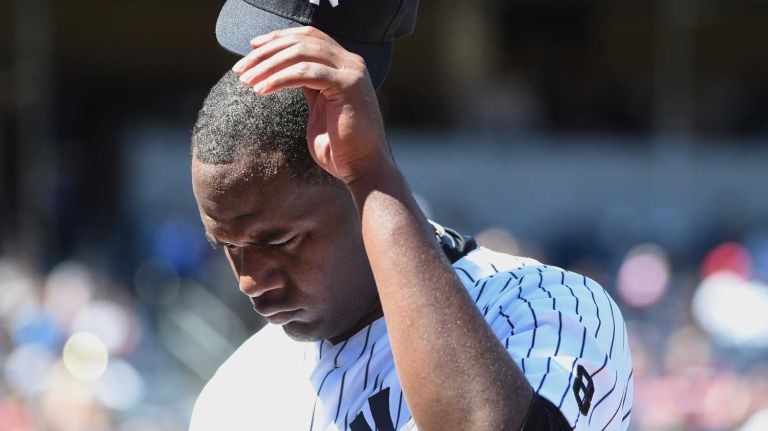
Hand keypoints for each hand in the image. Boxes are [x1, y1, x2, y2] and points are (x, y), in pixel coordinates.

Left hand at [232, 26, 392, 183]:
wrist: (364, 168)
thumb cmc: (339, 146)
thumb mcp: (319, 108)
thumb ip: (308, 86)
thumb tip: (282, 72)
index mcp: (344, 65)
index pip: (309, 36)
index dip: (279, 38)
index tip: (251, 48)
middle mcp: (351, 63)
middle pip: (301, 41)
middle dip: (267, 52)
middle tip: (240, 69)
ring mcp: (351, 72)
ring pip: (301, 53)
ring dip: (268, 65)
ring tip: (247, 81)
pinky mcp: (348, 86)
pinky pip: (306, 73)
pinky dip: (280, 79)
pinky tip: (262, 90)